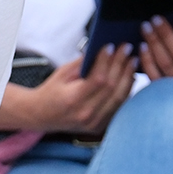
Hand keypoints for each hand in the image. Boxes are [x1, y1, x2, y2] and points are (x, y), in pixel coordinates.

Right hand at [21, 50, 135, 133]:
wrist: (41, 116)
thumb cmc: (50, 92)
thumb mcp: (61, 74)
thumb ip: (82, 63)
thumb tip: (103, 49)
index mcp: (72, 100)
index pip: (97, 79)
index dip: (106, 61)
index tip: (111, 46)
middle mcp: (85, 113)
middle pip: (111, 87)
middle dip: (121, 65)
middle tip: (127, 49)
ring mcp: (94, 122)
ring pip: (119, 97)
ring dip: (127, 77)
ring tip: (131, 61)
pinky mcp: (100, 126)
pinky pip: (118, 106)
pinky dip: (125, 90)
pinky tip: (129, 77)